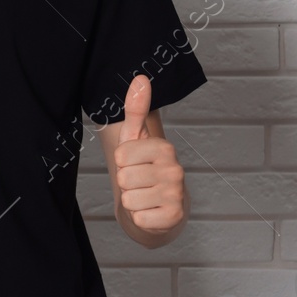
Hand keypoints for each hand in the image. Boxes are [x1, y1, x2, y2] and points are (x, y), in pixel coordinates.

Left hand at [113, 74, 187, 233]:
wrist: (159, 207)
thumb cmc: (143, 169)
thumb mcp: (135, 139)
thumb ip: (136, 110)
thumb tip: (140, 78)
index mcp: (164, 148)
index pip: (120, 155)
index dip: (121, 162)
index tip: (134, 164)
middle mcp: (175, 169)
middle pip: (123, 177)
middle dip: (125, 183)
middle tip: (139, 183)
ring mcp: (176, 194)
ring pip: (128, 198)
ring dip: (132, 200)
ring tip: (144, 196)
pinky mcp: (173, 217)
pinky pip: (138, 217)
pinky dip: (139, 217)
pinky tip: (150, 210)